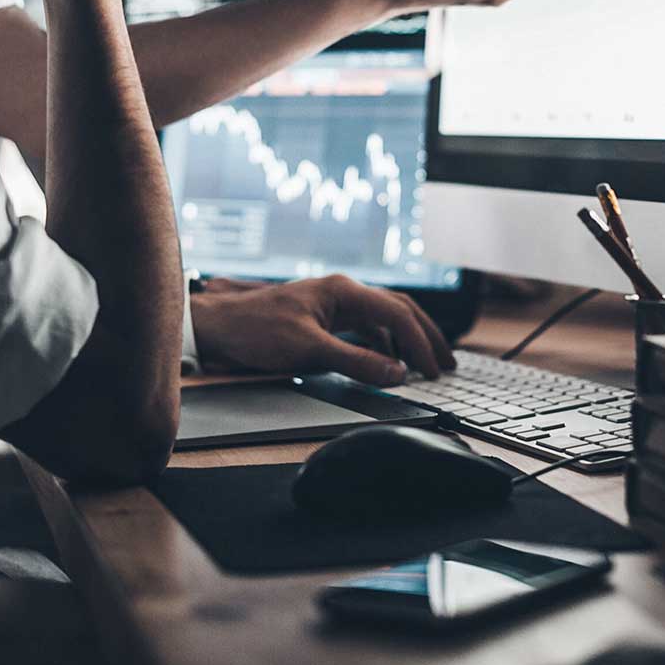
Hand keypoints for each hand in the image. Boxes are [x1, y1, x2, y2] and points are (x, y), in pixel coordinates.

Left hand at [189, 275, 454, 383]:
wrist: (217, 327)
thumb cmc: (255, 331)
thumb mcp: (308, 351)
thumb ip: (355, 362)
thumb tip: (397, 374)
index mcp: (344, 290)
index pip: (397, 314)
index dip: (419, 343)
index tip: (433, 371)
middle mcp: (344, 292)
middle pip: (399, 309)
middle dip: (425, 336)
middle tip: (447, 363)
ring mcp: (335, 303)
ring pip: (385, 318)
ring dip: (407, 340)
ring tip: (425, 365)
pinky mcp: (326, 318)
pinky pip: (367, 328)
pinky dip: (385, 345)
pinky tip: (389, 363)